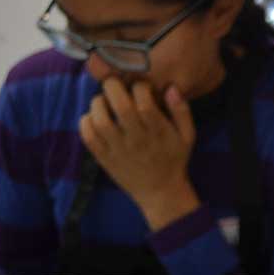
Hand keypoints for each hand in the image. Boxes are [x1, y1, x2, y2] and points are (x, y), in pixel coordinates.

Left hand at [80, 78, 199, 227]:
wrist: (160, 192)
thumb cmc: (174, 159)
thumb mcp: (187, 135)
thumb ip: (182, 110)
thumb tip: (170, 87)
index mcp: (158, 132)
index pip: (145, 103)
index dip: (140, 87)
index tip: (140, 86)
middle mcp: (137, 140)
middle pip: (120, 107)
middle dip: (113, 87)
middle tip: (113, 83)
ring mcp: (118, 150)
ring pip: (101, 120)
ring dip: (98, 103)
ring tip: (103, 101)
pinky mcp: (104, 158)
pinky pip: (88, 137)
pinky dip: (86, 122)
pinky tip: (93, 117)